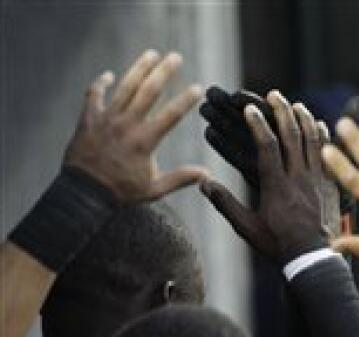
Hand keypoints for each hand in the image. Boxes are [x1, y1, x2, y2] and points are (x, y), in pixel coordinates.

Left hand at [63, 50, 206, 201]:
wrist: (84, 193)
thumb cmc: (121, 192)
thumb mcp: (155, 190)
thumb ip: (180, 178)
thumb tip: (207, 175)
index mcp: (144, 141)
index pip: (171, 115)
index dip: (186, 100)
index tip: (198, 87)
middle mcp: (126, 125)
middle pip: (148, 91)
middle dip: (164, 72)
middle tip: (175, 57)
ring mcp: (106, 119)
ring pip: (125, 87)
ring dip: (139, 68)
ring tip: (151, 54)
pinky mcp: (89, 119)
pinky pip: (94, 94)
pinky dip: (101, 83)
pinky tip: (110, 75)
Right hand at [201, 90, 335, 261]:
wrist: (314, 260)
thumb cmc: (278, 246)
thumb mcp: (247, 228)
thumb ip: (225, 204)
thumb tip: (203, 183)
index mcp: (277, 187)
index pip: (268, 147)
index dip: (259, 125)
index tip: (249, 108)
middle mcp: (300, 180)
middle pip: (293, 137)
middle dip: (283, 112)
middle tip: (274, 95)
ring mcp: (317, 182)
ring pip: (314, 143)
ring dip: (305, 120)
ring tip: (296, 104)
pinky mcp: (330, 186)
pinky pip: (328, 156)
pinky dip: (324, 138)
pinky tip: (320, 126)